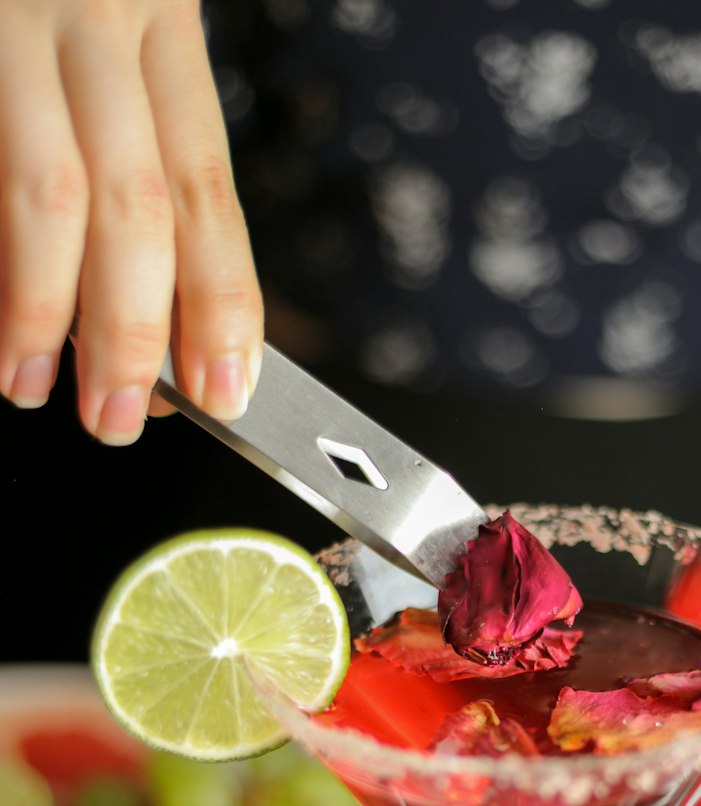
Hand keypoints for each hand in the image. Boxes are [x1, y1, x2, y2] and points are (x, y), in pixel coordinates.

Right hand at [0, 0, 263, 443]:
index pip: (206, 188)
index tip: (225, 389)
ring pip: (53, 193)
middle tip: (118, 416)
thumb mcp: (115, 41)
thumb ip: (140, 162)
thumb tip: (159, 330)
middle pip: (138, 203)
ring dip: (46, 308)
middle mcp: (98, 15)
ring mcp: (14, 20)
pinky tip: (0, 325)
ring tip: (32, 385)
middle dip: (134, 332)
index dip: (220, 303)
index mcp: (160, 22)